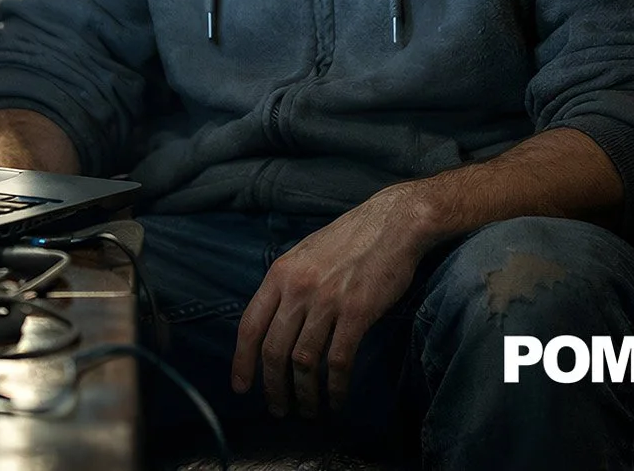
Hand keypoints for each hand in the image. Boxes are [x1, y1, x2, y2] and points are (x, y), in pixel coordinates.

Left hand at [231, 186, 431, 418]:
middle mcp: (298, 288)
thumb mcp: (304, 254)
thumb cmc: (350, 239)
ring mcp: (327, 301)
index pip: (249, 326)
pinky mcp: (358, 312)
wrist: (393, 222)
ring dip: (303, 393)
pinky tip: (337, 399)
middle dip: (272, 386)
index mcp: (280, 274)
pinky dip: (336, 387)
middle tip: (277, 408)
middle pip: (273, 350)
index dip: (242, 361)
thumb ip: (286, 285)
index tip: (241, 386)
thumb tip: (272, 320)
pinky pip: (339, 361)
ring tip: (307, 410)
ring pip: (304, 361)